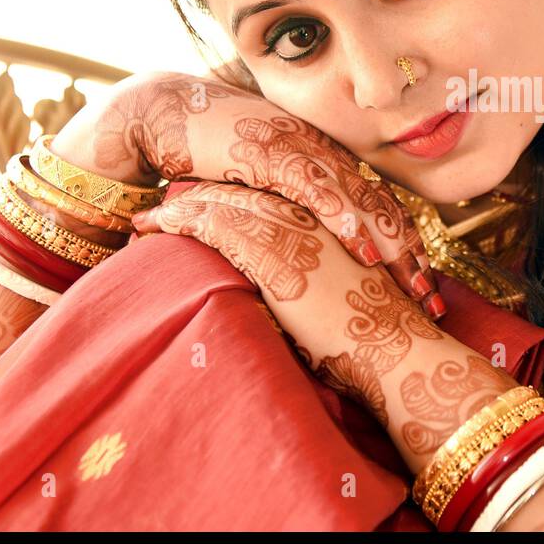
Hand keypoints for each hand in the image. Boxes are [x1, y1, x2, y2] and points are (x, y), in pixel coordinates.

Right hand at [50, 71, 441, 312]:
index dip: (405, 243)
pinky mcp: (268, 151)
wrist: (161, 108)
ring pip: (357, 197)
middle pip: (379, 204)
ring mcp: (298, 149)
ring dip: (387, 240)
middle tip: (432, 299)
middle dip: (410, 253)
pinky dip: (338, 214)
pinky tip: (359, 243)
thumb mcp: (258, 181)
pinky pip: (311, 186)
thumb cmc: (208, 148)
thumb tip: (306, 249)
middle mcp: (319, 152)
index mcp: (322, 159)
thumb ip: (287, 206)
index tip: (425, 285)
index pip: (376, 204)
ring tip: (411, 280)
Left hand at [130, 181, 470, 433]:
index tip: (204, 209)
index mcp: (327, 228)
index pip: (270, 204)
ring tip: (146, 215)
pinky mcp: (268, 248)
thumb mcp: (349, 304)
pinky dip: (175, 223)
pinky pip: (210, 224)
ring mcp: (287, 228)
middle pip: (243, 195)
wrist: (397, 347)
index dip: (235, 203)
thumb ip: (324, 292)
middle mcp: (307, 218)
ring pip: (221, 204)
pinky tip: (149, 226)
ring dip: (180, 208)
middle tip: (162, 203)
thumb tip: (306, 307)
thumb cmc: (379, 341)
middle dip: (201, 197)